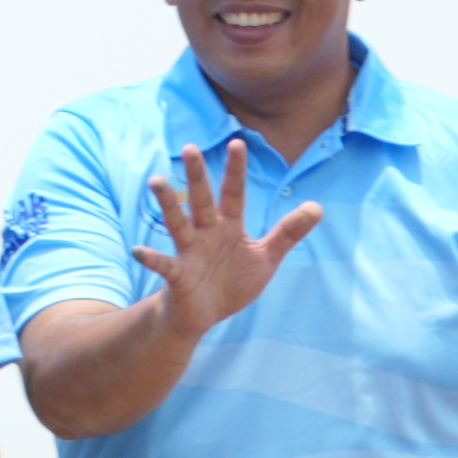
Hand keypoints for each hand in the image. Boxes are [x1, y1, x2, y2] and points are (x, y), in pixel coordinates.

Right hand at [131, 140, 326, 341]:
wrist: (205, 315)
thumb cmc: (232, 282)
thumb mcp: (266, 257)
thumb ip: (288, 232)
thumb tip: (318, 206)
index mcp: (228, 227)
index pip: (233, 194)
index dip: (235, 171)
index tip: (237, 143)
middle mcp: (206, 233)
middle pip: (201, 200)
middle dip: (197, 176)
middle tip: (189, 148)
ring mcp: (190, 252)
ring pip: (177, 223)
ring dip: (168, 204)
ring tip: (157, 181)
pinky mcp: (178, 275)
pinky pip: (164, 265)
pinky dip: (151, 258)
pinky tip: (139, 251)